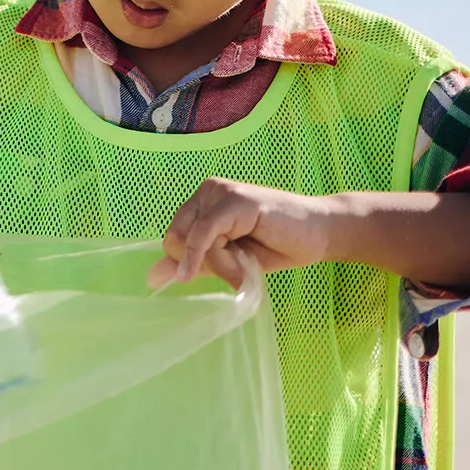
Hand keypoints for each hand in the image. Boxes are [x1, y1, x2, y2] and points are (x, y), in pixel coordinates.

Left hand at [150, 178, 336, 289]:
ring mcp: (220, 192)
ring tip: (247, 267)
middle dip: (201, 264)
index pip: (171, 239)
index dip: (190, 263)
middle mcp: (206, 192)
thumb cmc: (275, 246)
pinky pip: (206, 234)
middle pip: (175, 240)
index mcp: (200, 204)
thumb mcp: (227, 261)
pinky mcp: (236, 199)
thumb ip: (193, 264)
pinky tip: (237, 271)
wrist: (318, 234)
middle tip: (236, 271)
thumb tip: (151, 277)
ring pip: (191, 240)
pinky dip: (217, 258)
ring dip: (218, 264)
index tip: (220, 273)